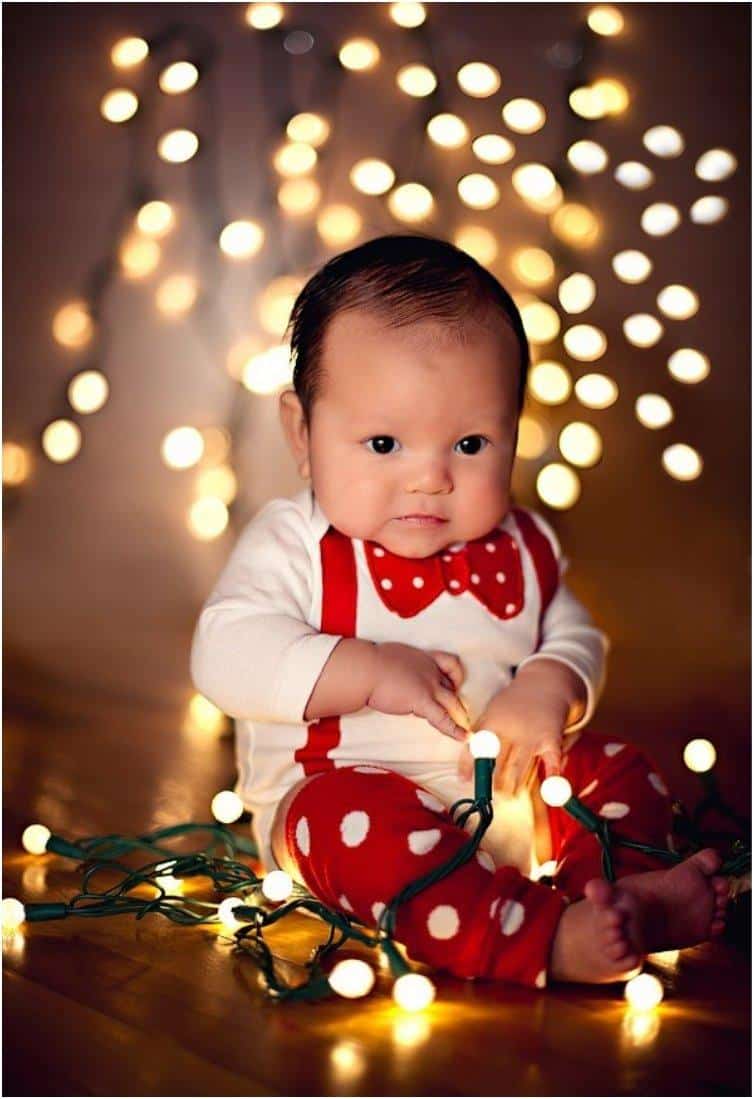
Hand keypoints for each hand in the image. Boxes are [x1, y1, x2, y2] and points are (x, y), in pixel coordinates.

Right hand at [366, 642, 470, 741]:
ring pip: (453, 702)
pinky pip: (444, 718)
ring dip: (461, 717)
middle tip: (460, 713)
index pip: (450, 663)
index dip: (456, 676)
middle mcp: (430, 669)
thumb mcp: (391, 657)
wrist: (364, 669)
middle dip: (457, 701)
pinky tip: (463, 737)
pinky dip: (455, 730)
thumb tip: (395, 676)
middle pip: (452, 686)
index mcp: (423, 657)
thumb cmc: (370, 663)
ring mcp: (429, 685)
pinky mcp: (422, 701)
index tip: (454, 685)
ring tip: (467, 730)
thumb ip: (401, 667)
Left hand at [457, 676, 569, 794]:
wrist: (545, 684)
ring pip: (519, 767)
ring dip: (513, 784)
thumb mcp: (492, 711)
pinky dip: (551, 776)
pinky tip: (548, 789)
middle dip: (494, 782)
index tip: (464, 780)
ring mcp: (532, 736)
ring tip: (509, 795)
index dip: (468, 765)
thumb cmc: (513, 702)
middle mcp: (512, 730)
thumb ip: (480, 734)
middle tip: (492, 794)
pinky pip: (550, 761)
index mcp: (494, 721)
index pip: (477, 747)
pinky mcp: (551, 739)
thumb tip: (465, 762)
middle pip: (499, 762)